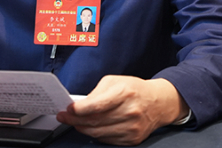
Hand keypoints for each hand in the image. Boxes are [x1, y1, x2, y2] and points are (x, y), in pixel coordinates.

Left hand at [56, 76, 188, 145]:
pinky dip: (96, 135)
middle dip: (75, 120)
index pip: (96, 105)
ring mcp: (132, 127)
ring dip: (83, 128)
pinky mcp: (133, 139)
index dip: (79, 109)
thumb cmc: (134, 89)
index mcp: (124, 93)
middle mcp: (130, 111)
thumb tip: (79, 105)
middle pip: (95, 121)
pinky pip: (107, 140)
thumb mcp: (114, 81)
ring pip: (99, 133)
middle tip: (64, 117)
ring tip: (74, 122)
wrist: (158, 103)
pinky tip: (91, 128)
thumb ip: (96, 93)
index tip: (68, 109)